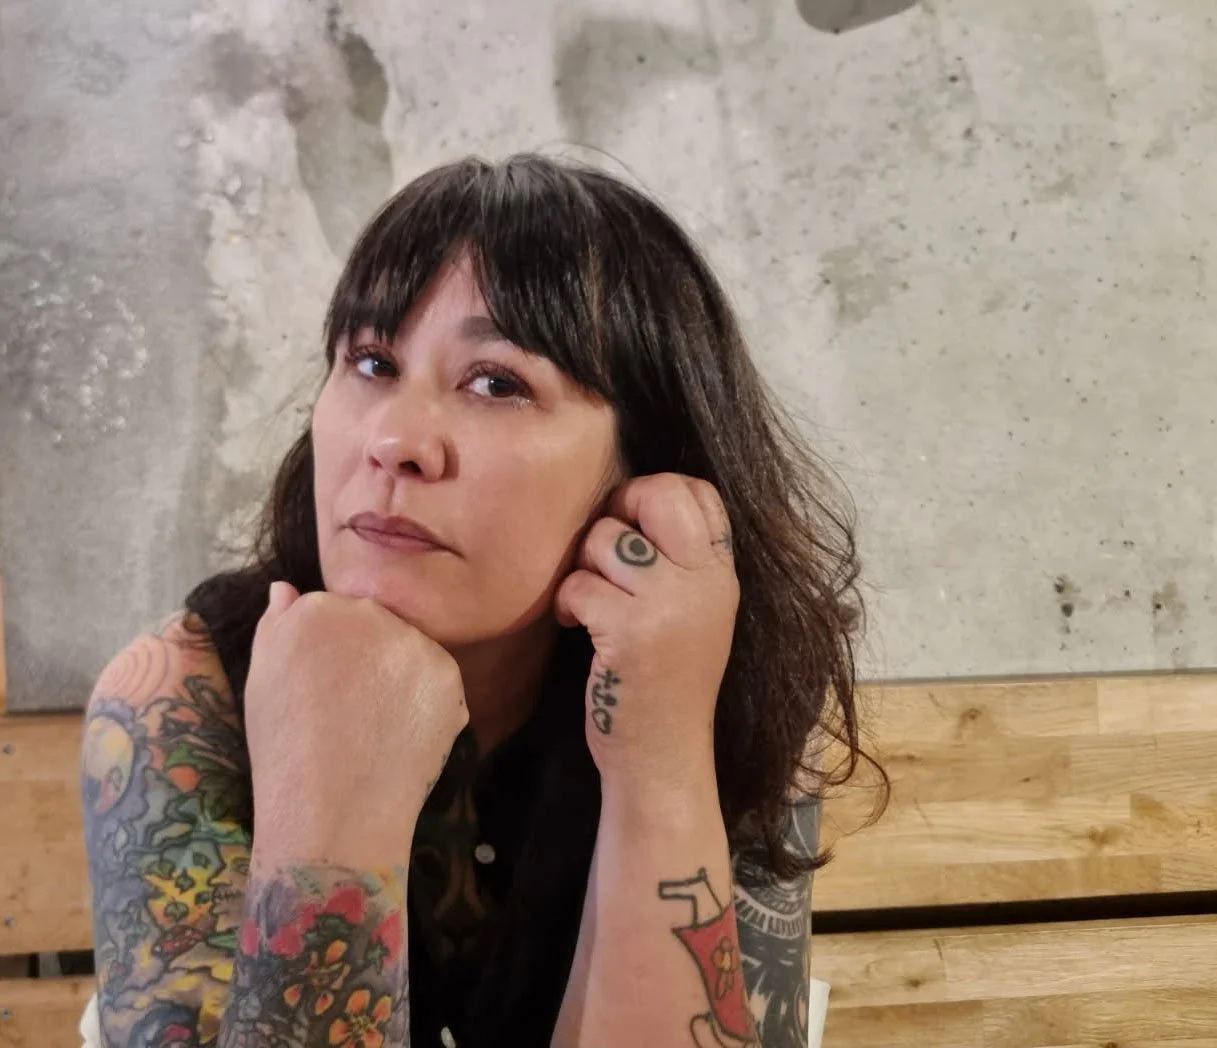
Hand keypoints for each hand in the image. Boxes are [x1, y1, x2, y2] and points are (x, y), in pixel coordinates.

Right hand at [243, 583, 467, 868]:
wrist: (332, 812)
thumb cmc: (284, 751)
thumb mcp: (260, 681)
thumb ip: (276, 624)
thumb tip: (286, 586)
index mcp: (318, 608)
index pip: (332, 611)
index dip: (327, 653)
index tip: (319, 689)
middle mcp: (370, 613)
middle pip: (375, 623)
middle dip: (366, 656)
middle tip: (348, 709)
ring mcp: (415, 642)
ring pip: (408, 650)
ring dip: (397, 676)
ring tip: (373, 725)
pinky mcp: (449, 674)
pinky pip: (436, 680)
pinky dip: (424, 703)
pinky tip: (400, 733)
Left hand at [553, 473, 738, 793]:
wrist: (663, 759)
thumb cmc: (666, 684)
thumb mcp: (694, 615)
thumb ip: (680, 562)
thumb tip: (627, 502)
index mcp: (722, 576)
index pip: (700, 493)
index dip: (656, 494)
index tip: (634, 529)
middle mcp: (705, 583)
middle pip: (658, 494)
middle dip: (619, 509)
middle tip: (606, 551)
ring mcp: (669, 606)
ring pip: (606, 538)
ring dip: (584, 567)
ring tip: (590, 602)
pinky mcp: (629, 631)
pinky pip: (578, 583)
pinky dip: (567, 603)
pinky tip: (576, 626)